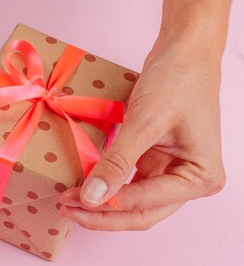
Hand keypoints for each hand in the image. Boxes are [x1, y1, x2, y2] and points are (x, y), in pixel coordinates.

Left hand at [59, 35, 225, 229]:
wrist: (185, 51)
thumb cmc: (176, 79)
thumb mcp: (145, 121)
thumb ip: (117, 162)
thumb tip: (92, 198)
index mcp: (200, 176)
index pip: (147, 203)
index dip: (108, 206)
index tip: (73, 201)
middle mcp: (191, 181)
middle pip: (142, 213)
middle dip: (103, 214)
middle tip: (66, 209)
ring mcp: (175, 174)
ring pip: (135, 205)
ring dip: (103, 206)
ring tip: (69, 203)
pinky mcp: (158, 164)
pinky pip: (130, 186)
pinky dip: (108, 188)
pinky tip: (84, 189)